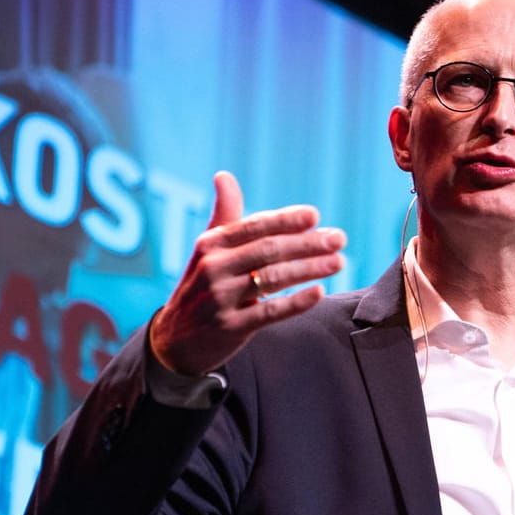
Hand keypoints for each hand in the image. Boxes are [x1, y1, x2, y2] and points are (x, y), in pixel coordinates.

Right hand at [148, 171, 346, 375]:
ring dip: (310, 269)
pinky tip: (319, 293)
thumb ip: (224, 215)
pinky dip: (296, 302)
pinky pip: (269, 312)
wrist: (175, 340)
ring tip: (338, 262)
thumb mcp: (207, 250)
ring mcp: (220, 298)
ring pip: (273, 278)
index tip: (315, 216)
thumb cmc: (201, 287)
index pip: (254, 226)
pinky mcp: (230, 327)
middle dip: (308, 243)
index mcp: (210, 244)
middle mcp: (213, 268)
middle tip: (340, 239)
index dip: (286, 220)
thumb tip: (224, 175)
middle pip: (269, 250)